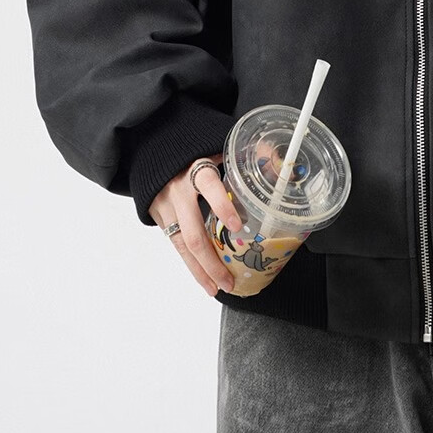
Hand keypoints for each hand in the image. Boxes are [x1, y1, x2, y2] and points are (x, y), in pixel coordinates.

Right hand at [149, 153, 244, 296]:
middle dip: (212, 261)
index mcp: (196, 168)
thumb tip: (279, 161)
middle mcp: (179, 191)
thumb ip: (245, 154)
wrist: (153, 148)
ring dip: (200, 271)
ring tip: (216, 288)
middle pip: (193, 232)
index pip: (209, 186)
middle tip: (229, 280)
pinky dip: (190, 263)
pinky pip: (175, 244)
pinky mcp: (159, 217)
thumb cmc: (192, 149)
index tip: (237, 226)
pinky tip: (203, 278)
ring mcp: (166, 207)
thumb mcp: (216, 144)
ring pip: (182, 246)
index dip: (222, 206)